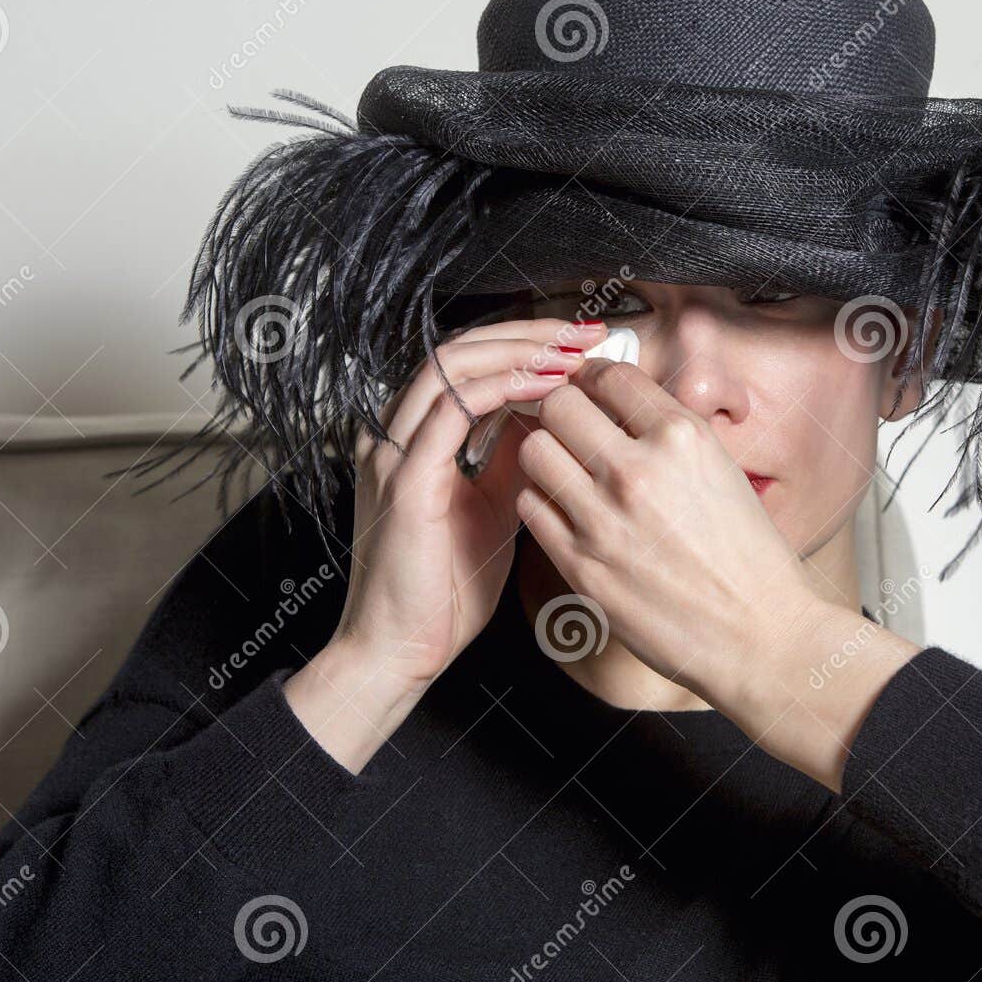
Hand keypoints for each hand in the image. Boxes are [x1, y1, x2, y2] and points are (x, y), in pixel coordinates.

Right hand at [284, 317, 605, 771]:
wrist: (401, 650)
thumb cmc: (447, 589)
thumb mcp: (494, 507)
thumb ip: (511, 460)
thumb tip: (553, 419)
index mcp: (416, 436)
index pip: (471, 359)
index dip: (528, 341)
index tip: (585, 341)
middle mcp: (397, 432)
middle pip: (463, 347)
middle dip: (531, 332)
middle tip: (587, 331)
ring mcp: (395, 452)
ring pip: (454, 364)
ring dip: (520, 350)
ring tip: (572, 351)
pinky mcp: (404, 481)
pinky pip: (449, 410)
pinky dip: (501, 388)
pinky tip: (544, 387)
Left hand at [513, 358, 921, 789]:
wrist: (761, 636)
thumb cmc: (751, 560)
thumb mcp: (723, 470)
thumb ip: (670, 435)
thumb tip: (623, 405)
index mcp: (683, 438)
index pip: (610, 375)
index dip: (595, 378)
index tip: (592, 389)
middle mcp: (638, 470)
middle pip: (560, 405)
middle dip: (562, 409)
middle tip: (571, 426)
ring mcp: (603, 520)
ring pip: (534, 452)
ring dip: (546, 453)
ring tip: (565, 468)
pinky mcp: (581, 566)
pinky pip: (531, 508)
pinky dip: (542, 501)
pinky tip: (565, 509)